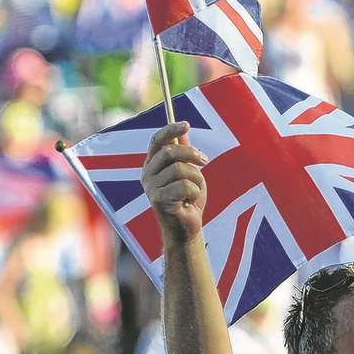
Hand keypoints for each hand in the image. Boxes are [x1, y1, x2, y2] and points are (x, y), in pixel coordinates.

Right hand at [141, 122, 206, 246]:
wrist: (187, 228)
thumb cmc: (188, 200)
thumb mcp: (189, 173)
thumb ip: (184, 153)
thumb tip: (183, 132)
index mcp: (152, 164)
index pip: (157, 140)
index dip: (171, 130)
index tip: (187, 124)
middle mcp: (147, 174)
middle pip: (170, 151)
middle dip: (193, 155)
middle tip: (205, 161)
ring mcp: (151, 187)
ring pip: (180, 169)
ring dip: (196, 179)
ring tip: (195, 191)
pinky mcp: (158, 200)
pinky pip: (184, 186)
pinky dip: (195, 193)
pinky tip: (190, 202)